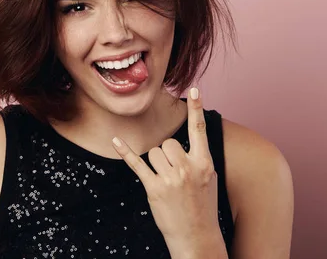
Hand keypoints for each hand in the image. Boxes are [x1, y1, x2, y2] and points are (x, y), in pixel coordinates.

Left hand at [112, 87, 220, 247]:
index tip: (194, 89)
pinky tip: (116, 141)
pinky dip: (125, 152)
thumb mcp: (210, 179)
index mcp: (205, 163)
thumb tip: (188, 141)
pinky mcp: (154, 188)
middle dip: (167, 155)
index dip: (197, 108)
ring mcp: (171, 178)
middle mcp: (188, 168)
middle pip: (168, 143)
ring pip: (154, 152)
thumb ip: (199, 158)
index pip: (200, 130)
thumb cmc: (203, 206)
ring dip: (156, 164)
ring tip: (166, 183)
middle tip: (174, 174)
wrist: (197, 237)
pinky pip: (137, 164)